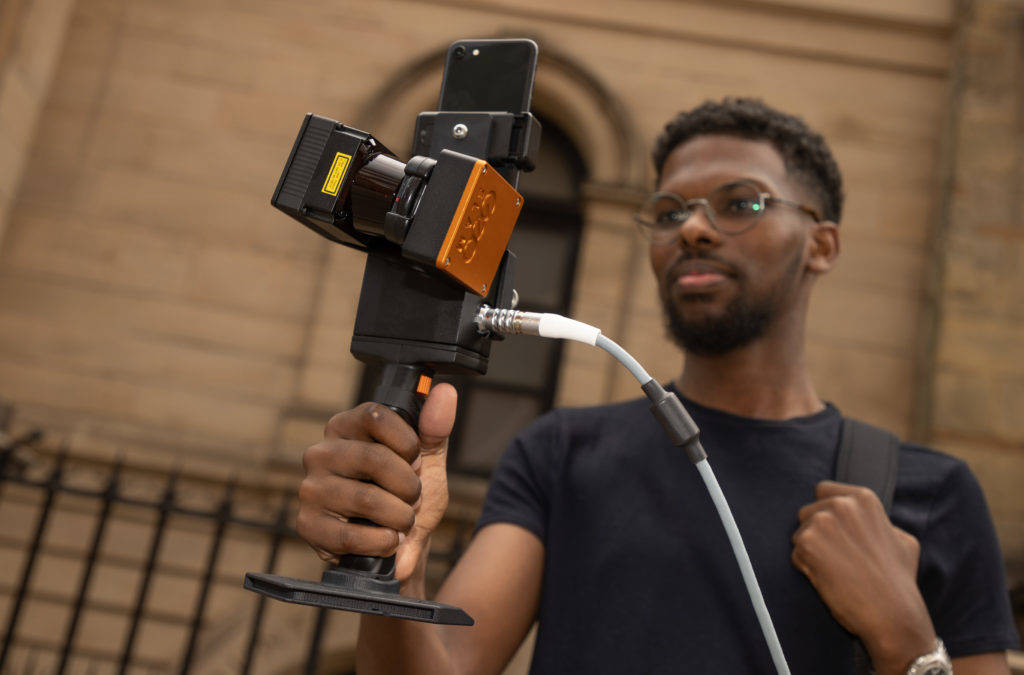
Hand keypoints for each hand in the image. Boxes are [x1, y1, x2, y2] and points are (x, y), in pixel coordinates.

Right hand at [295, 384, 457, 581]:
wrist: (401, 545)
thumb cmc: (407, 494)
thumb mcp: (427, 459)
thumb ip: (435, 426)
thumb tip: (445, 392)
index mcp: (346, 426)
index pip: (376, 416)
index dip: (407, 443)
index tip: (415, 461)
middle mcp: (321, 452)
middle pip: (373, 459)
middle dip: (408, 486)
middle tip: (414, 498)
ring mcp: (310, 488)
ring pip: (366, 499)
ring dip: (399, 517)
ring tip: (403, 521)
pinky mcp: (307, 525)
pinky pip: (350, 536)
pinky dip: (381, 542)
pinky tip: (387, 539)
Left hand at [791, 481, 935, 673]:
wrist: (891, 613)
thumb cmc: (899, 581)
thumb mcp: (903, 541)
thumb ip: (880, 524)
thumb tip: (865, 521)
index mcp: (863, 498)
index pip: (823, 490)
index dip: (825, 511)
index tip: (836, 531)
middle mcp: (841, 505)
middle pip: (807, 512)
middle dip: (816, 533)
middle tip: (838, 558)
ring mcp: (821, 522)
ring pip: (799, 534)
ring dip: (810, 552)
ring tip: (836, 571)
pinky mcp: (806, 544)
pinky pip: (795, 554)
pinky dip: (806, 569)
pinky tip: (828, 579)